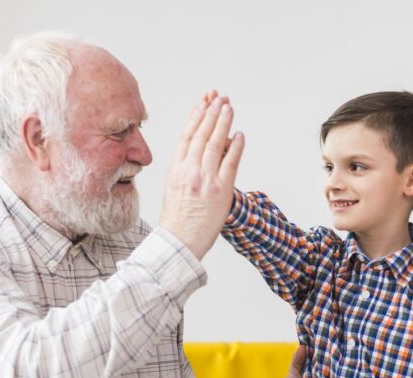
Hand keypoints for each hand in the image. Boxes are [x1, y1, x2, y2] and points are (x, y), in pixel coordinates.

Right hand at [159, 95, 244, 259]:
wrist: (180, 243)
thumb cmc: (177, 220)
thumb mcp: (172, 190)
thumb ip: (183, 171)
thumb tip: (195, 155)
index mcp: (175, 170)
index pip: (187, 137)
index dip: (196, 117)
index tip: (202, 104)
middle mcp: (190, 172)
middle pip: (202, 135)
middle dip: (211, 114)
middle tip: (219, 98)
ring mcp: (206, 180)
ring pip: (216, 144)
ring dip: (223, 123)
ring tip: (229, 108)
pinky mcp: (222, 191)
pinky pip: (231, 163)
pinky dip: (236, 147)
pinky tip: (240, 135)